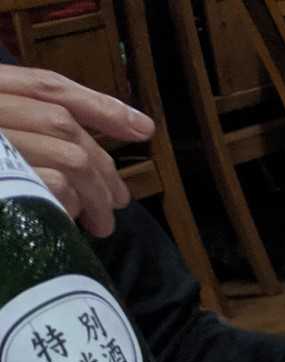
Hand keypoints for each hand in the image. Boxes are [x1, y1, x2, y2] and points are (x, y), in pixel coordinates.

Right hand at [0, 66, 153, 237]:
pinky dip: (69, 205)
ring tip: (102, 224)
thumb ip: (38, 129)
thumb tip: (117, 135)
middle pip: (64, 125)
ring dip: (95, 194)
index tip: (142, 128)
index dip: (100, 104)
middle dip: (102, 166)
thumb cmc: (0, 179)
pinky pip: (52, 187)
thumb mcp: (9, 139)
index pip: (48, 86)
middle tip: (117, 202)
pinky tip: (69, 222)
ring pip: (68, 157)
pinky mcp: (5, 184)